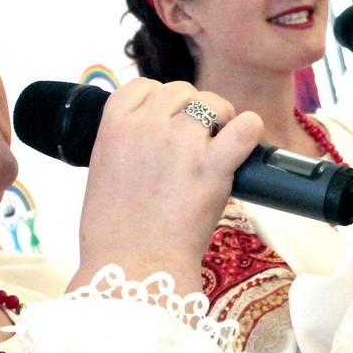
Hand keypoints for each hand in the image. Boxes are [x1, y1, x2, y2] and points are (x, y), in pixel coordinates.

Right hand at [71, 78, 262, 294]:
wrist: (133, 267)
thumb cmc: (115, 232)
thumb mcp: (102, 172)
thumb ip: (124, 143)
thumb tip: (149, 133)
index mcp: (112, 125)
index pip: (143, 86)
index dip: (161, 102)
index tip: (168, 122)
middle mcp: (146, 126)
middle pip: (180, 90)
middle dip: (192, 111)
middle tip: (197, 141)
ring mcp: (180, 143)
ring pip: (211, 102)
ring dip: (220, 119)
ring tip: (218, 146)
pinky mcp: (211, 166)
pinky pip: (243, 127)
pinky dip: (250, 130)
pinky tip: (246, 142)